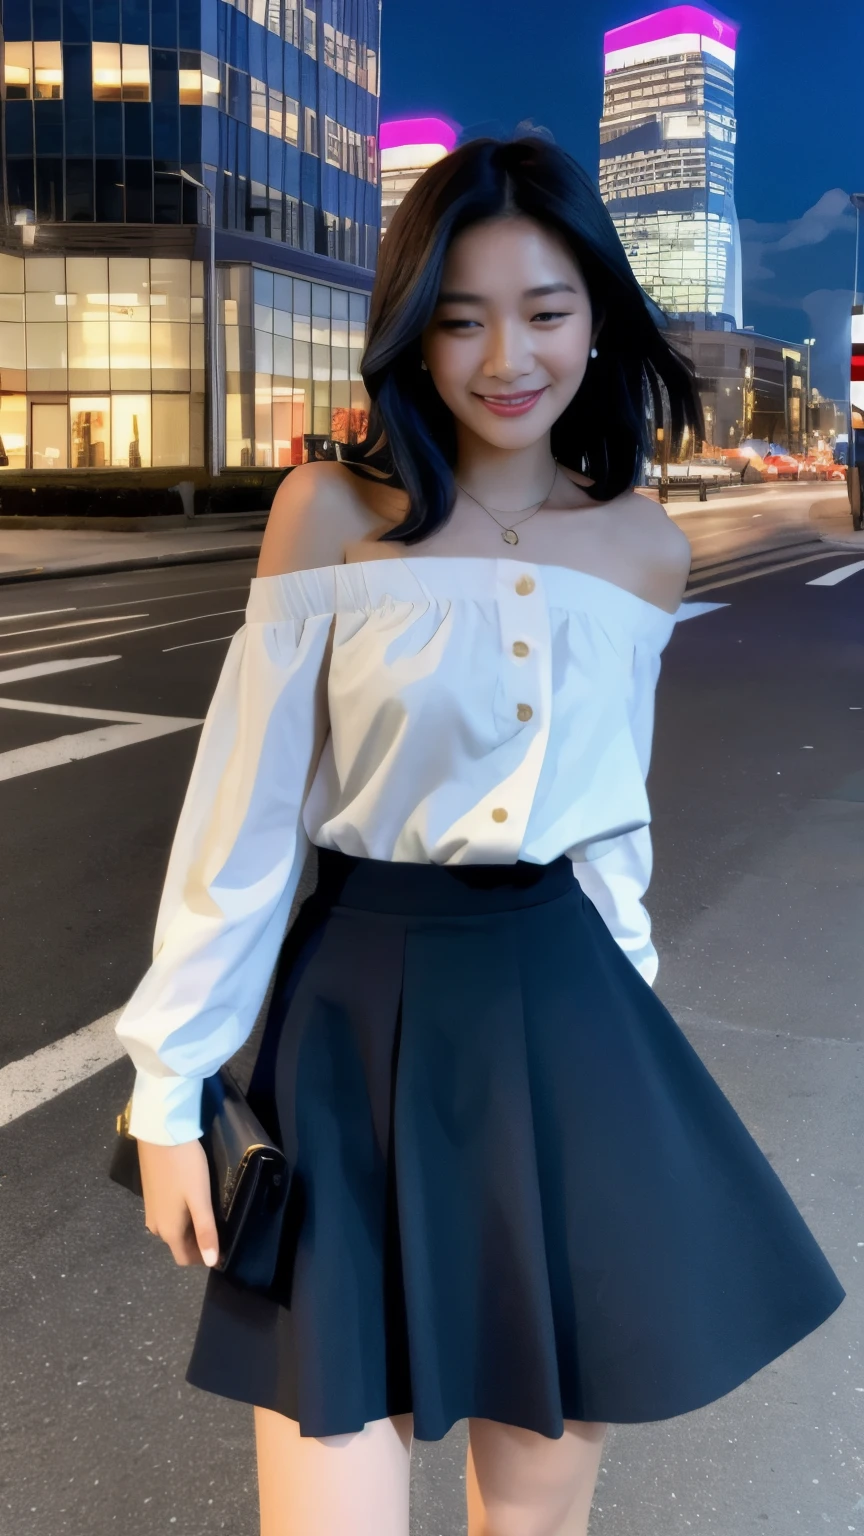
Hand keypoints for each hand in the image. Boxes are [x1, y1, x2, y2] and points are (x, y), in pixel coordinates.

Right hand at [137, 1137, 219, 1268]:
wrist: (160, 1136)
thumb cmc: (185, 1168)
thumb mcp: (200, 1199)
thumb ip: (206, 1231)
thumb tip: (211, 1262)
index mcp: (168, 1231)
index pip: (185, 1258)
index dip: (203, 1257)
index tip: (222, 1247)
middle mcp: (156, 1226)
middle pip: (178, 1245)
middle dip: (197, 1243)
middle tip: (220, 1228)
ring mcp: (150, 1210)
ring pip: (172, 1230)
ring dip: (189, 1229)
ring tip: (208, 1214)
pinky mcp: (150, 1196)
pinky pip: (166, 1216)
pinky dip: (180, 1217)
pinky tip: (193, 1201)